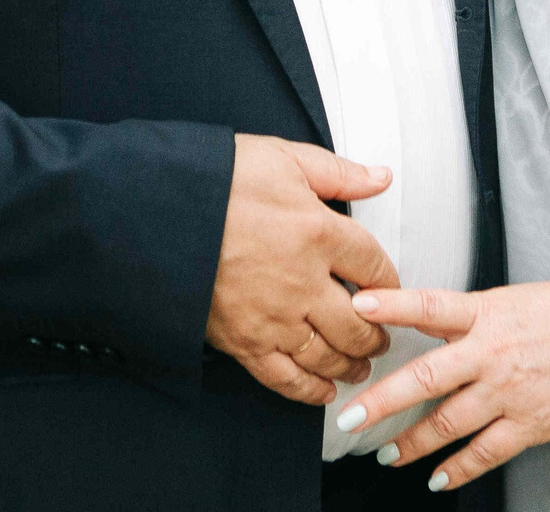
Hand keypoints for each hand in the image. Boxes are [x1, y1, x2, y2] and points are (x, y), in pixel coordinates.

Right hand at [206, 134, 400, 404]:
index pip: (375, 267)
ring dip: (351, 364)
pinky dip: (310, 391)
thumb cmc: (218, 179)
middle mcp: (304, 282)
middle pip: (360, 322)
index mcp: (319, 232)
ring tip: (360, 365)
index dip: (391, 282)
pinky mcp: (244, 341)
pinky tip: (324, 391)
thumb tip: (381, 177)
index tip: (391, 289)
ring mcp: (274, 317)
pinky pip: (286, 378)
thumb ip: (338, 173)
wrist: (158, 211)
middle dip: (377, 334)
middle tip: (382, 337)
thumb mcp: (283, 157)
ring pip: (328, 355)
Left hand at [334, 281, 549, 491]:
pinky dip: (457, 469)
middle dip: (380, 402)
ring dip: (411, 443)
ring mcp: (509, 392)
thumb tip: (425, 319)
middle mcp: (491, 353)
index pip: (428, 305)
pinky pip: (484, 453)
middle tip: (350, 419)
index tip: (357, 307)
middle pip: (424, 379)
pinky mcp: (529, 424)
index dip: (390, 306)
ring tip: (388, 453)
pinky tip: (438, 477)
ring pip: (447, 424)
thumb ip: (467, 315)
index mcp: (487, 313)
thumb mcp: (513, 300)